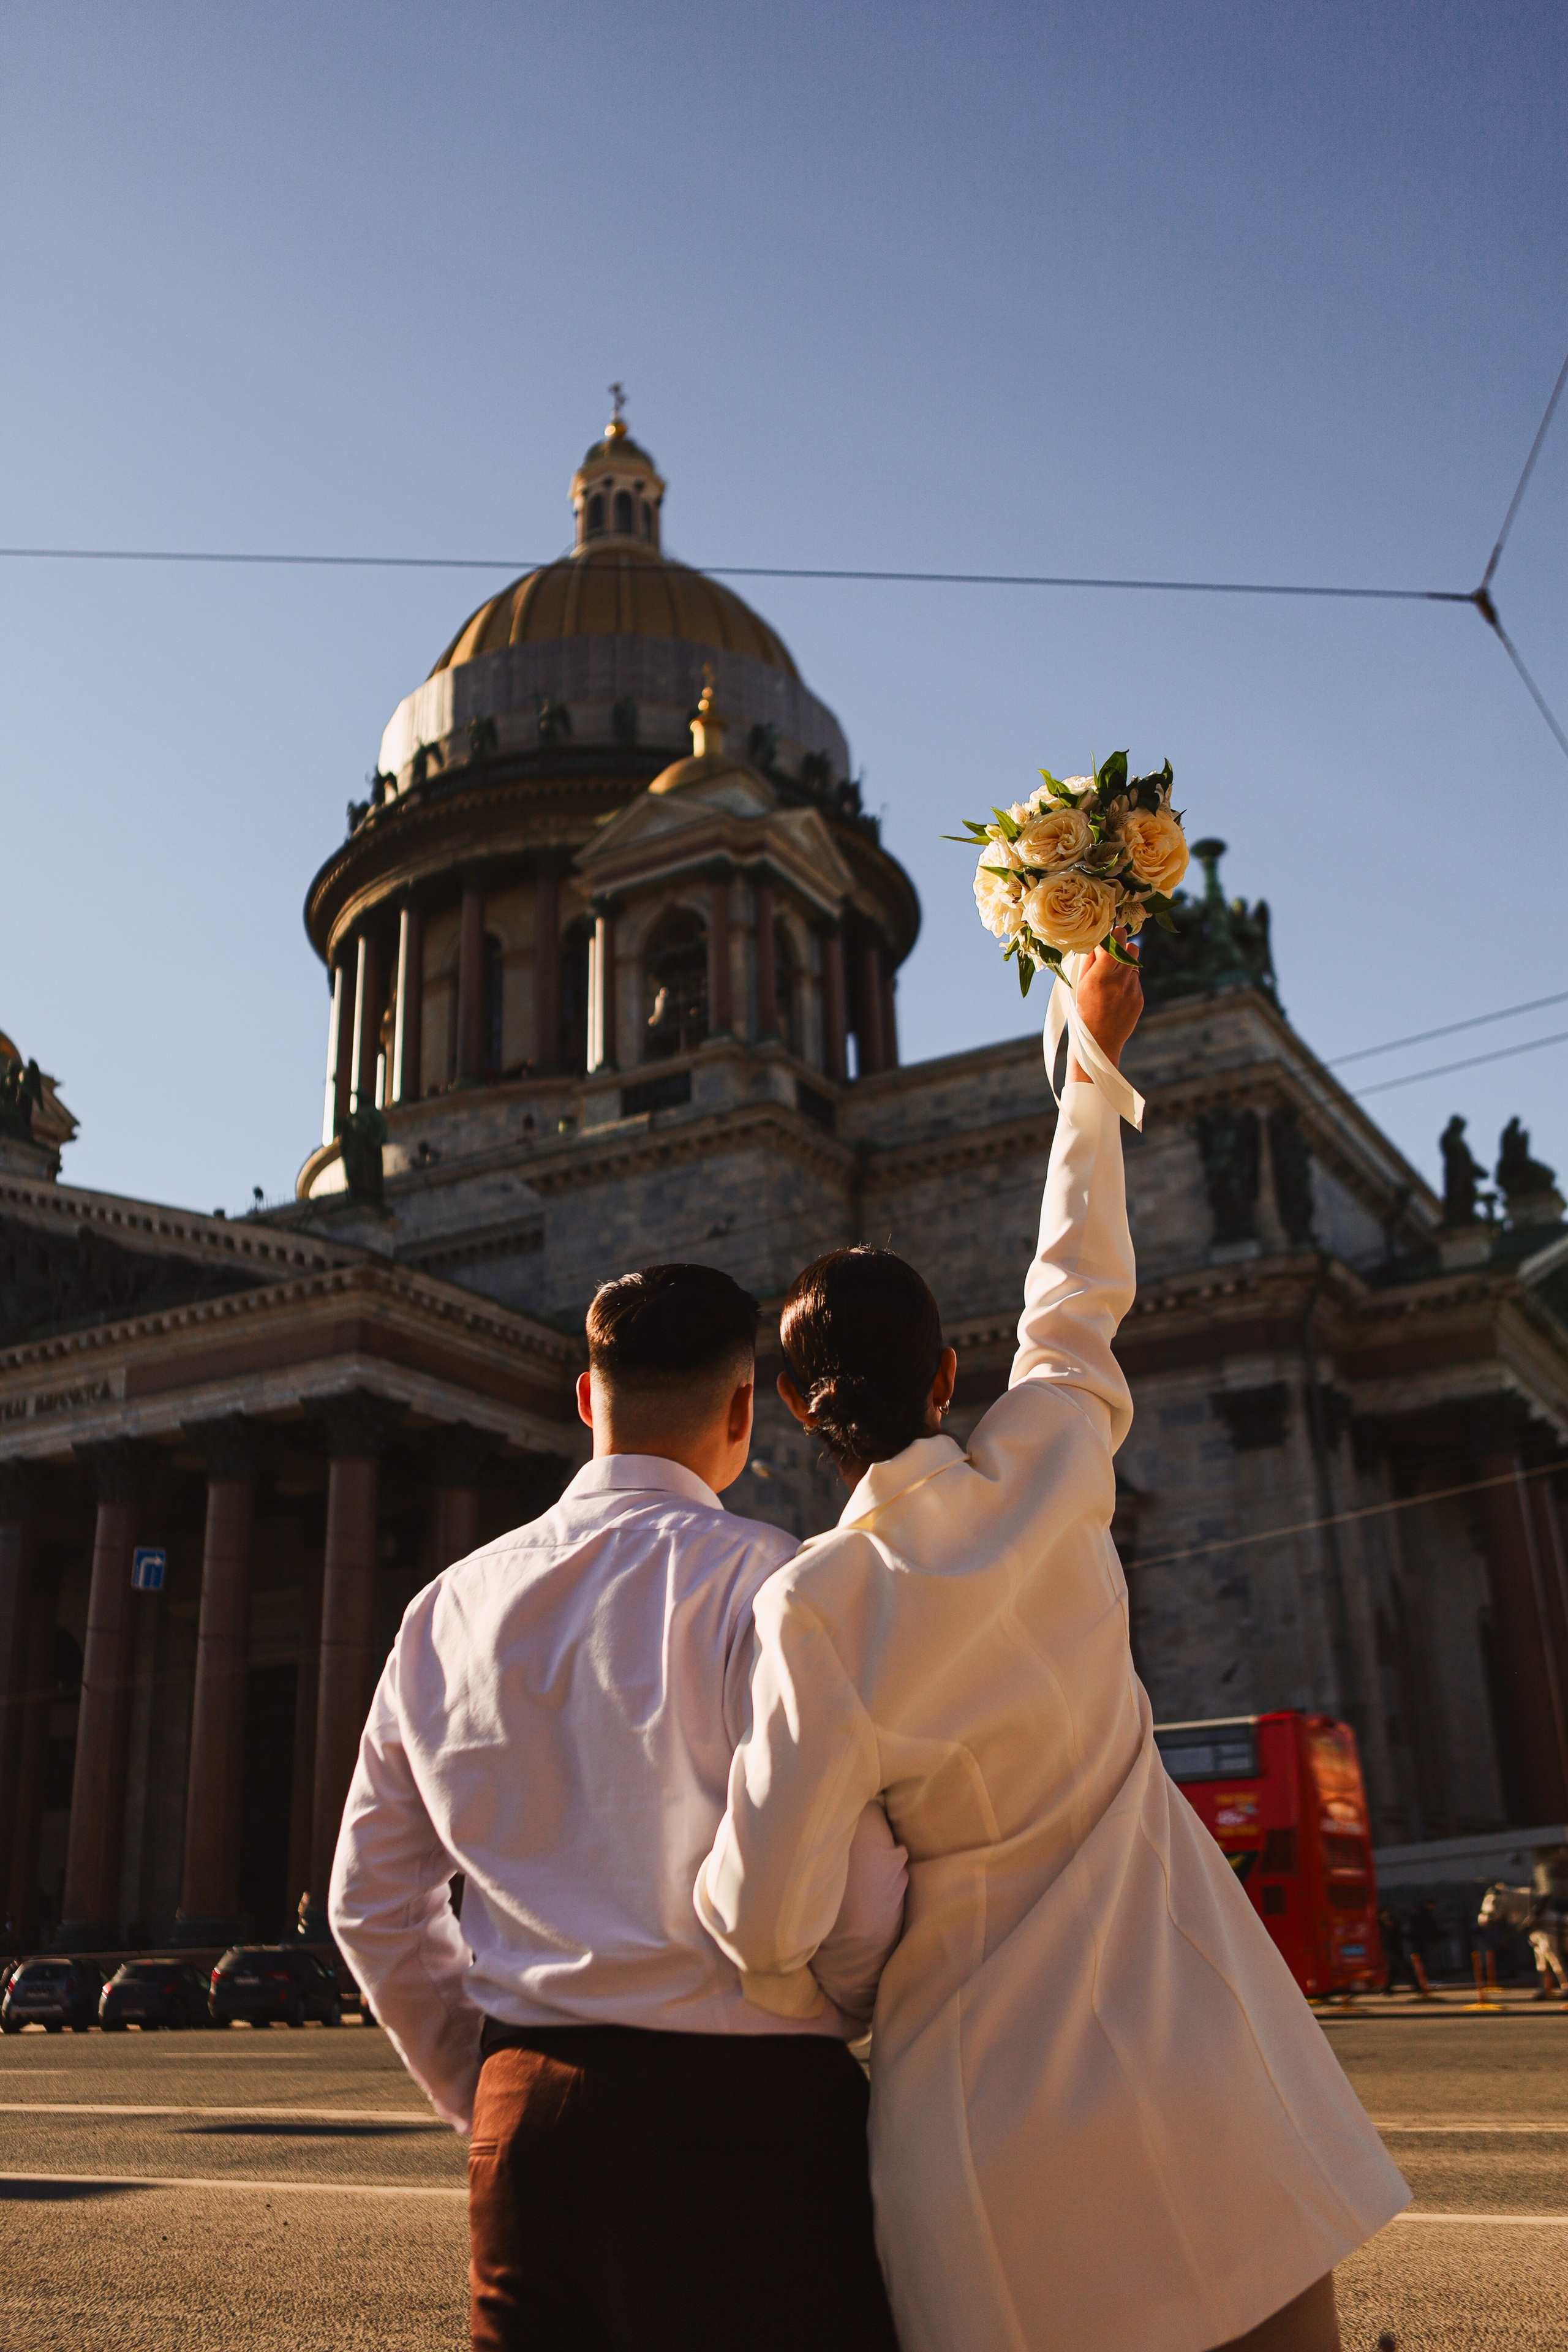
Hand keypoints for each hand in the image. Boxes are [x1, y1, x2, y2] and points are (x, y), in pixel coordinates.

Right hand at [1065, 936, 1142, 1078]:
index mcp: (1100, 976)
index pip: (1116, 941)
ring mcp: (1132, 990)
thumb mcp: (1080, 985)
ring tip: (1114, 977)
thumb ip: (1090, 961)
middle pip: (1132, 948)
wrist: (1098, 1041)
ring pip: (1135, 965)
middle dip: (1124, 947)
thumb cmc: (1083, 1010)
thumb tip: (1098, 940)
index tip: (1114, 933)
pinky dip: (1128, 983)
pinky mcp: (1139, 999)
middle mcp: (1119, 981)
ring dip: (1126, 965)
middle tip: (1115, 952)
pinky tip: (1117, 996)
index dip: (1116, 933)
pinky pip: (1136, 982)